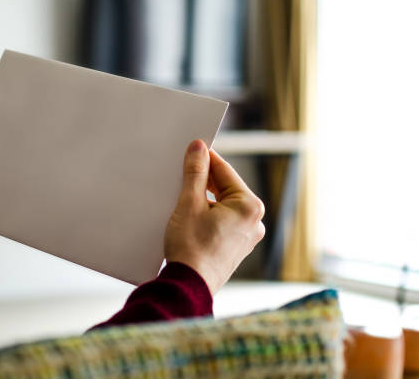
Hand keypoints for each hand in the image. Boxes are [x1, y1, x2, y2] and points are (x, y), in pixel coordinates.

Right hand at [164, 140, 264, 294]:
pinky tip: (190, 219)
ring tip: (182, 204)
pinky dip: (207, 216)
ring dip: (204, 200)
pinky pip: (222, 221)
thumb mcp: (189, 204)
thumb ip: (195, 173)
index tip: (192, 150)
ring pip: (223, 205)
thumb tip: (199, 149)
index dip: (205, 159)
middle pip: (225, 188)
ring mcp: (247, 237)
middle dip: (203, 183)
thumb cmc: (191, 249)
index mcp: (249, 207)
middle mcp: (255, 222)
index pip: (225, 171)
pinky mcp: (236, 248)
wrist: (188, 286)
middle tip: (181, 178)